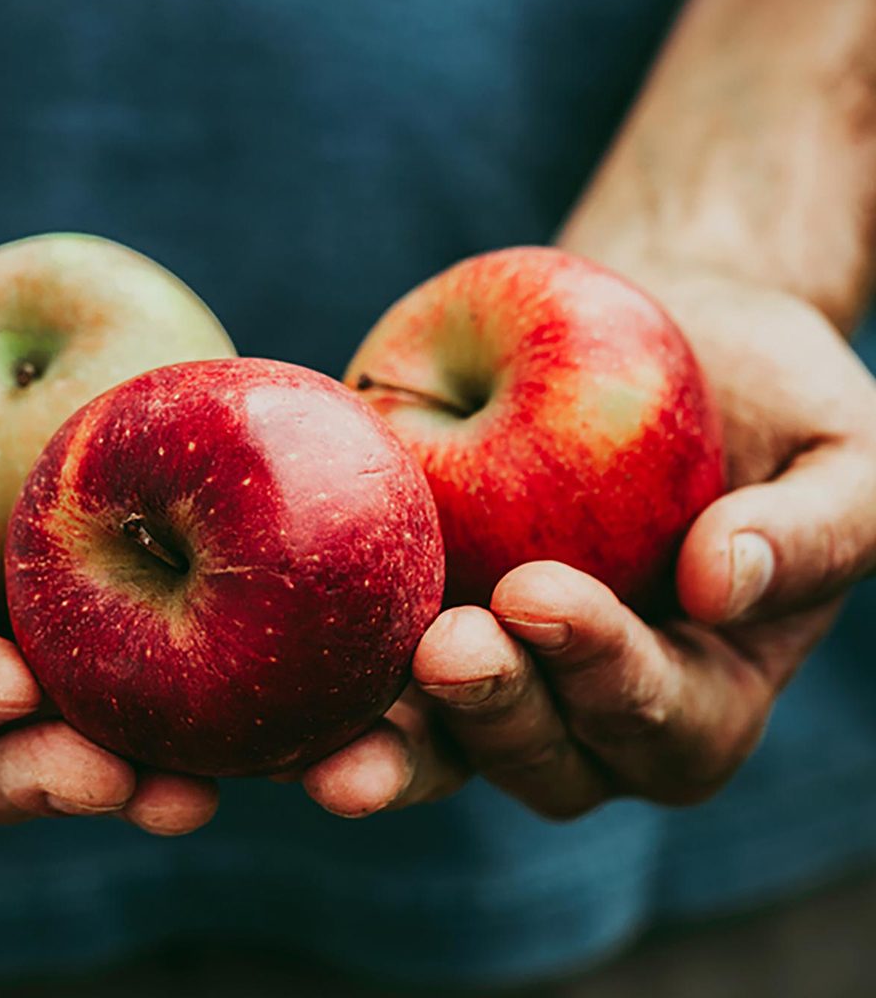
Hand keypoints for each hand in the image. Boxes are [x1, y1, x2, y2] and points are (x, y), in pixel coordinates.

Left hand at [301, 270, 875, 818]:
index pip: (662, 719)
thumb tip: (722, 585)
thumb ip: (813, 531)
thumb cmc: (766, 396)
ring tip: (334, 733)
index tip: (544, 597)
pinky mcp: (418, 616)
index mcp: (700, 688)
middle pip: (544, 758)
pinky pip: (367, 675)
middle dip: (495, 714)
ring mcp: (497, 670)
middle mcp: (589, 704)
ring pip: (444, 747)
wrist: (659, 333)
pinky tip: (271, 677)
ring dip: (393, 745)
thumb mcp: (840, 452)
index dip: (606, 675)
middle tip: (448, 648)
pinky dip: (320, 689)